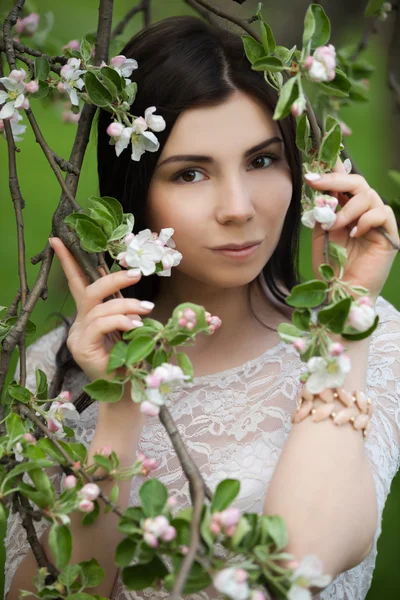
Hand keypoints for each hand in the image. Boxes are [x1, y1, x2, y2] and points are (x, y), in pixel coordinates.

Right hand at [50, 237, 154, 381]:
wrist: (129, 390)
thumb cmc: (132, 357)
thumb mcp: (129, 326)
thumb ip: (124, 305)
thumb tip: (128, 277)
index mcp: (89, 316)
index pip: (77, 284)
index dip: (68, 262)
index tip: (58, 240)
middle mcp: (80, 323)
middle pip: (90, 291)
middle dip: (113, 279)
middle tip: (137, 274)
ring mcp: (78, 336)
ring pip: (99, 308)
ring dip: (126, 305)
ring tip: (146, 309)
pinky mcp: (83, 348)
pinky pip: (101, 325)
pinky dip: (121, 321)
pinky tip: (136, 326)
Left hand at [307, 158, 398, 299]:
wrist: (342, 291)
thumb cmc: (332, 266)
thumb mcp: (321, 233)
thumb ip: (323, 211)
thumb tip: (320, 188)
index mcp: (347, 210)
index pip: (344, 183)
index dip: (332, 171)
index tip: (313, 168)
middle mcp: (364, 212)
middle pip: (358, 183)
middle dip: (335, 180)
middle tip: (316, 183)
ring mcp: (378, 222)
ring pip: (368, 197)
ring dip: (347, 209)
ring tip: (334, 227)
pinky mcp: (389, 234)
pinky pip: (382, 213)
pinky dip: (365, 220)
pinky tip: (354, 234)